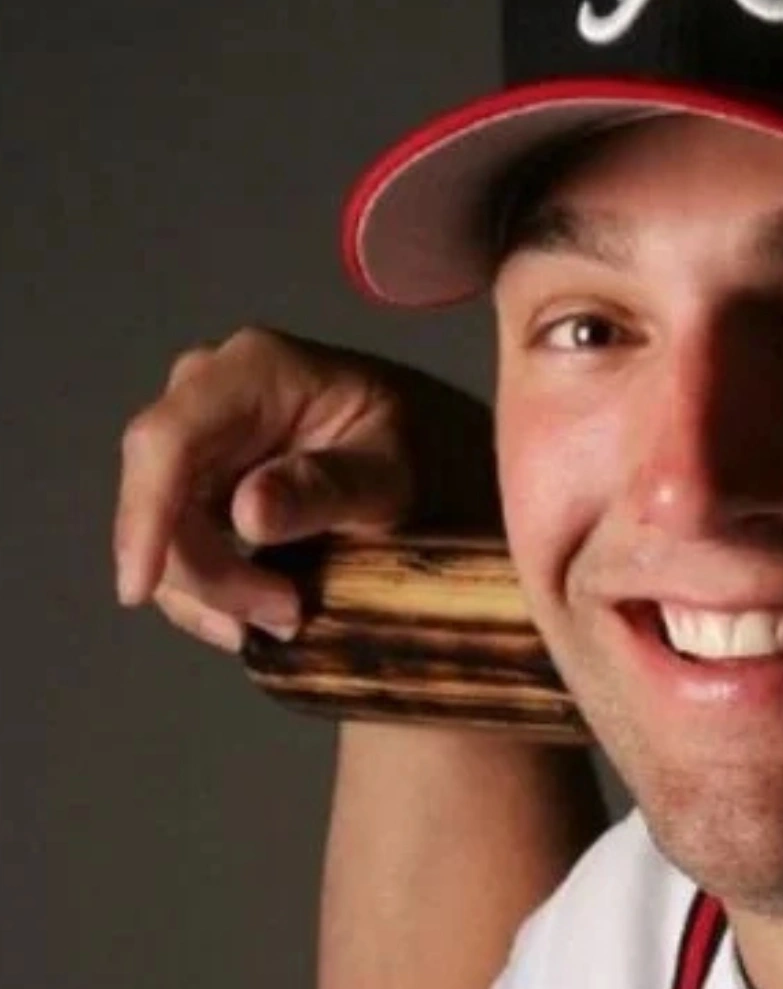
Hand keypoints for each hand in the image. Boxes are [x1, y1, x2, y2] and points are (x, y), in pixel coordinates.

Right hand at [114, 326, 495, 651]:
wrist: (436, 457)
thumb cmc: (423, 453)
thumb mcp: (393, 474)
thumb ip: (328, 488)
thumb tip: (247, 512)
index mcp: (255, 369)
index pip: (168, 439)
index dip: (145, 513)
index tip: (139, 587)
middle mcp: (208, 392)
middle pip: (158, 493)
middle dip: (204, 572)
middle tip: (283, 616)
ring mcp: (198, 437)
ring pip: (161, 528)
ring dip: (209, 592)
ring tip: (287, 619)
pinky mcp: (198, 482)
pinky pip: (176, 542)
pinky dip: (210, 591)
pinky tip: (259, 615)